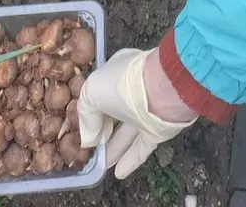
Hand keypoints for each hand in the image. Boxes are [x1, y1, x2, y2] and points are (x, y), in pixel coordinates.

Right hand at [78, 49, 194, 178]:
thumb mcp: (91, 92)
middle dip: (102, 132)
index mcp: (116, 73)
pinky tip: (119, 173)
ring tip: (100, 165)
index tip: (83, 130)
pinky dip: (130, 160)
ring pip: (126, 133)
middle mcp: (131, 92)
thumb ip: (86, 115)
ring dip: (114, 149)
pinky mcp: (157, 130)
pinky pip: (141, 147)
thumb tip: (88, 139)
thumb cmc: (122, 86)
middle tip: (91, 150)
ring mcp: (146, 111)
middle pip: (114, 115)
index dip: (91, 112)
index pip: (101, 94)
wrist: (162, 90)